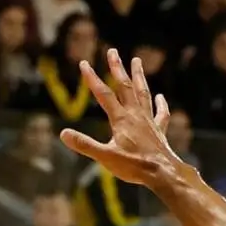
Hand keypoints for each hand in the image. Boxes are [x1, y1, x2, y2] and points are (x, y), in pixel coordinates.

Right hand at [60, 48, 176, 186]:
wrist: (163, 173)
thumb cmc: (134, 166)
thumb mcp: (105, 157)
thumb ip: (84, 144)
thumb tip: (63, 134)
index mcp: (120, 119)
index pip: (104, 95)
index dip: (92, 79)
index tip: (84, 63)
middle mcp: (135, 115)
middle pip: (125, 87)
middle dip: (117, 68)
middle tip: (113, 52)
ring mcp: (149, 121)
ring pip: (143, 93)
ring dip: (138, 76)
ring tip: (136, 61)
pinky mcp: (159, 131)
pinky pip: (161, 113)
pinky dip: (161, 104)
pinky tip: (160, 96)